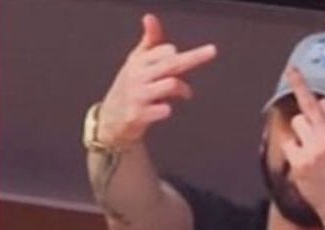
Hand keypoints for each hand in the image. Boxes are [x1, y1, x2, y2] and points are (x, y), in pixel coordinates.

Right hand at [97, 14, 216, 147]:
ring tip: (184, 94)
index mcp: (138, 61)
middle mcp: (137, 76)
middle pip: (171, 63)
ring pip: (171, 84)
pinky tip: (163, 110)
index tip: (179, 56)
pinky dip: (167, 110)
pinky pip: (164, 110)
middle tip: (213, 50)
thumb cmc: (131, 86)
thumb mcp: (136, 62)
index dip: (176, 54)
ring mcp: (138, 95)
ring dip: (183, 89)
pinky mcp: (138, 115)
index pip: (165, 51)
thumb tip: (150, 17)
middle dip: (195, 56)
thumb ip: (149, 42)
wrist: (112, 118)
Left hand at [280, 68, 324, 227]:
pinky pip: (288, 143)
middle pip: (307, 106)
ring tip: (313, 146)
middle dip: (304, 99)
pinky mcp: (299, 163)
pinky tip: (304, 160)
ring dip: (302, 131)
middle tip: (291, 71)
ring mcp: (312, 151)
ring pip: (297, 122)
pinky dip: (293, 149)